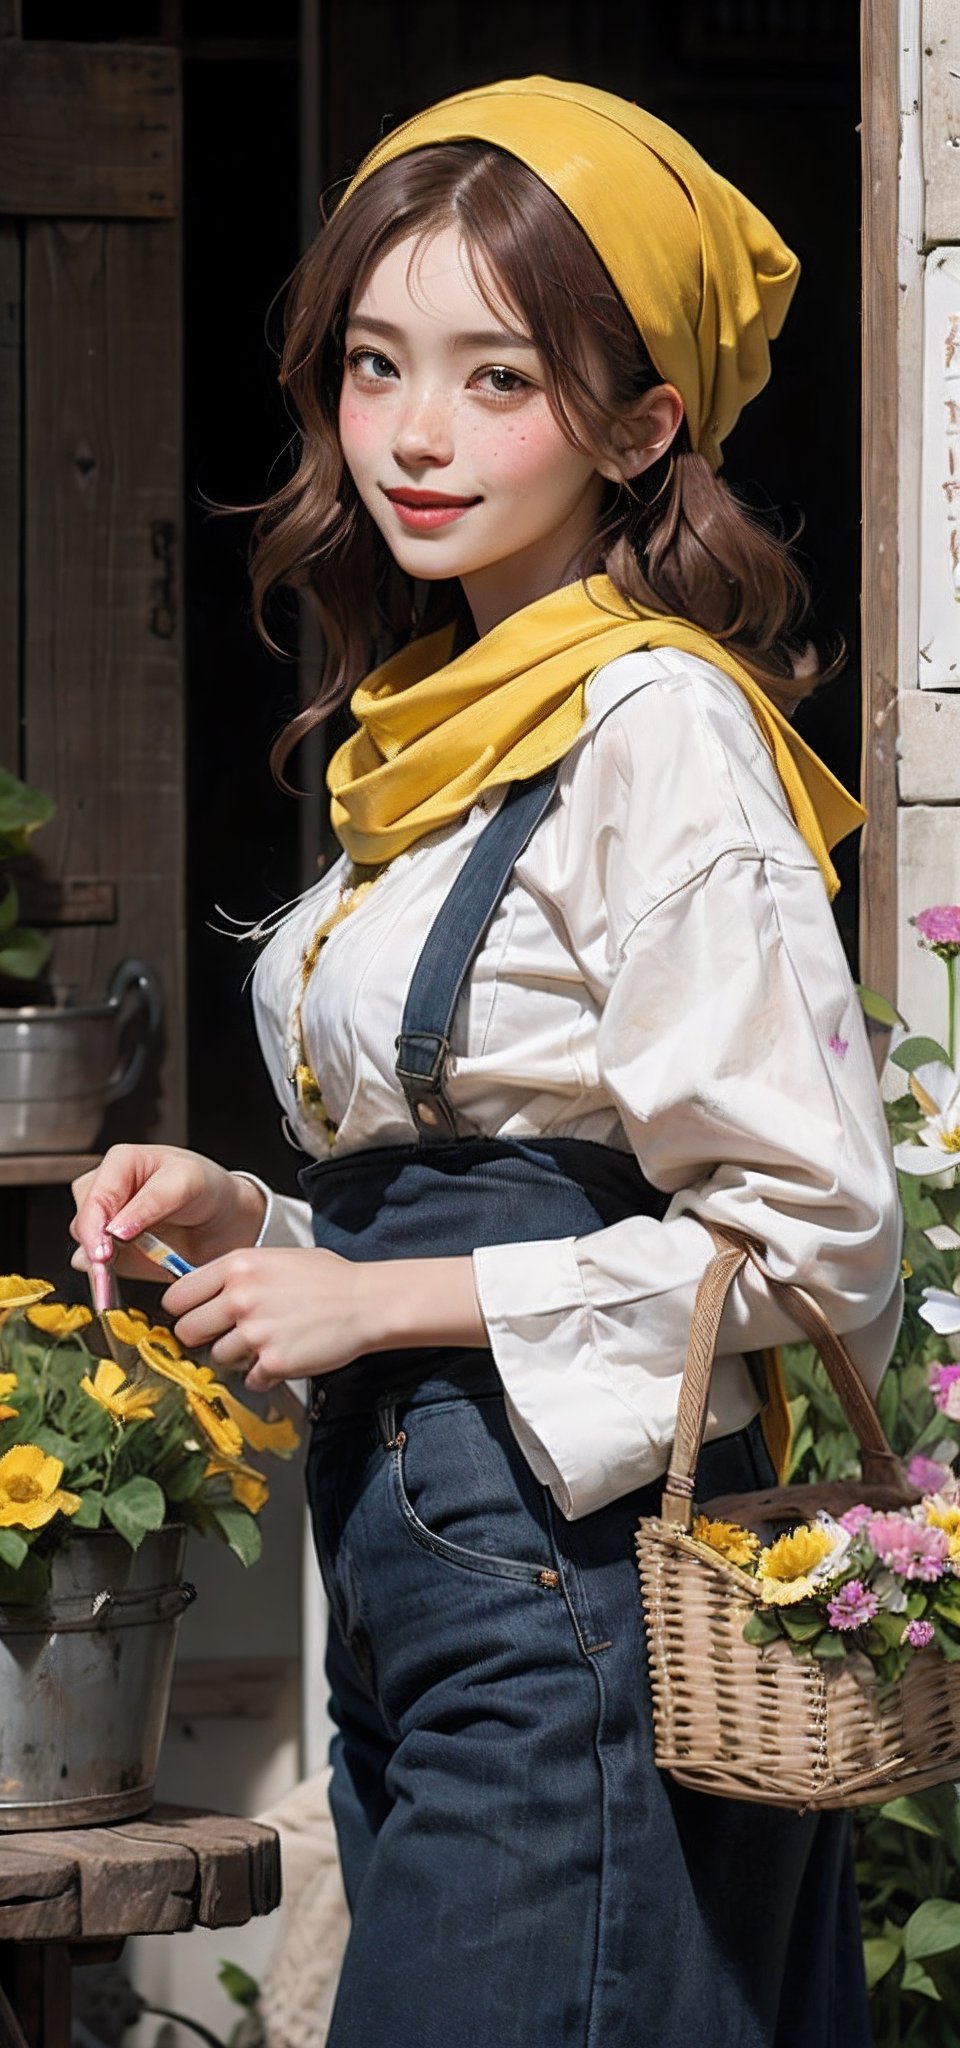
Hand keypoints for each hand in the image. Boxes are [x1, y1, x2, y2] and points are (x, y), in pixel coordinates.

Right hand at [70, 1144, 267, 1282]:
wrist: (227, 1220)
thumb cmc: (209, 1189)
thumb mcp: (186, 1184)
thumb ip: (150, 1204)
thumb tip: (113, 1230)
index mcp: (121, 1162)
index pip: (94, 1196)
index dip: (94, 1228)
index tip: (103, 1254)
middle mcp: (108, 1191)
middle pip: (83, 1222)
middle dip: (96, 1248)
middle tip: (112, 1269)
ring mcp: (108, 1222)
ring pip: (85, 1246)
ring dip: (104, 1263)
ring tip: (139, 1266)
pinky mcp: (113, 1251)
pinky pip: (99, 1268)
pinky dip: (111, 1278)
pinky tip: (133, 1274)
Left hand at [162, 1247, 369, 1388]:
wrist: (367, 1302)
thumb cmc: (327, 1279)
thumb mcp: (274, 1259)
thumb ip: (237, 1274)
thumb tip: (203, 1292)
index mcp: (237, 1266)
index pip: (176, 1297)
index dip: (184, 1310)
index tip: (195, 1316)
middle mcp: (241, 1297)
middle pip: (188, 1332)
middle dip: (204, 1337)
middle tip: (226, 1335)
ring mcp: (256, 1332)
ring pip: (218, 1357)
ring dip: (238, 1357)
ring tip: (267, 1342)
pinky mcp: (274, 1362)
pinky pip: (249, 1379)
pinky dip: (263, 1375)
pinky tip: (284, 1356)